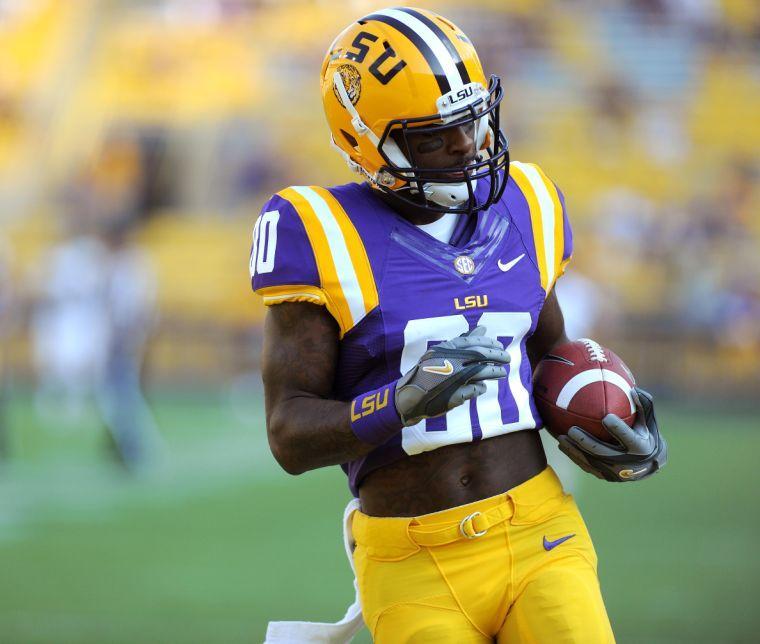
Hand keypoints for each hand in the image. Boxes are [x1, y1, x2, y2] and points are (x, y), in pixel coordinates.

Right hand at [395, 326, 509, 425]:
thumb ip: (462, 341)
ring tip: (502, 372)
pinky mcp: (453, 396)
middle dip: (496, 356)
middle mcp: (449, 362)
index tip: (499, 345)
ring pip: (481, 373)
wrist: (409, 397)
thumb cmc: (426, 373)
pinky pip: (474, 390)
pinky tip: (483, 387)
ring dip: (494, 372)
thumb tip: (483, 328)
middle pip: (479, 355)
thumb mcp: (440, 353)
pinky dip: (480, 387)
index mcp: (445, 349)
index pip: (472, 341)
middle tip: (507, 358)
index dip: (488, 343)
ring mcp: (452, 379)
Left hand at [557, 388, 667, 481]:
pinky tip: (562, 445)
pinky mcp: (605, 476)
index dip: (618, 428)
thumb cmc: (647, 434)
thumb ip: (644, 405)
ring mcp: (614, 472)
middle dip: (586, 442)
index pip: (628, 437)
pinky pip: (586, 466)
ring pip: (590, 461)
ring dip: (574, 450)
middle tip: (572, 429)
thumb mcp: (649, 420)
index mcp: (640, 448)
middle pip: (602, 452)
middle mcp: (626, 463)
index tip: (606, 417)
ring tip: (561, 438)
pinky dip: (574, 456)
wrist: (649, 464)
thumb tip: (633, 389)